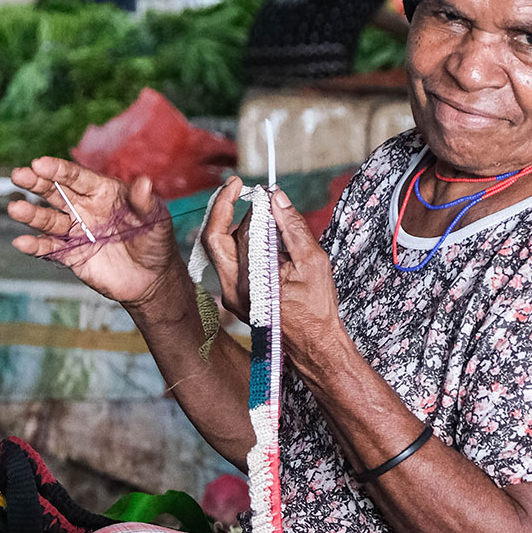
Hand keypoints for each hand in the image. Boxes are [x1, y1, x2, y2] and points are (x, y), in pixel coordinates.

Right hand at [9, 157, 182, 309]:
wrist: (152, 279)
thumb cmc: (155, 242)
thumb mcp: (156, 220)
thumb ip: (145, 203)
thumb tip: (144, 183)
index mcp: (103, 192)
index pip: (77, 177)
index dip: (58, 170)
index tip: (40, 163)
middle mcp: (85, 208)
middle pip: (56, 192)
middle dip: (36, 183)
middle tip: (18, 175)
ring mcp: (77, 231)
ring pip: (49, 219)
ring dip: (32, 214)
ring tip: (16, 208)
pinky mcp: (72, 255)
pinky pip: (50, 249)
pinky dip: (36, 246)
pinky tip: (21, 242)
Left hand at [203, 181, 345, 382]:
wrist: (313, 345)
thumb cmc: (317, 308)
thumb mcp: (312, 262)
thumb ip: (292, 227)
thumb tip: (276, 197)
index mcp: (253, 282)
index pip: (241, 231)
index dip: (251, 206)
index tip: (262, 190)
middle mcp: (234, 291)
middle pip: (215, 238)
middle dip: (226, 208)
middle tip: (238, 187)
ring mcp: (231, 296)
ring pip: (219, 249)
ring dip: (232, 225)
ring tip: (254, 211)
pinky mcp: (234, 298)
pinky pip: (227, 262)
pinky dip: (238, 242)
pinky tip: (256, 234)